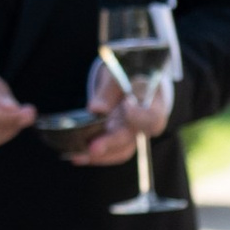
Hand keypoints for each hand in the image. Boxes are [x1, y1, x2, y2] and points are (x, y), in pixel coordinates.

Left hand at [68, 52, 175, 168]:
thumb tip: (96, 109)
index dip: (141, 116)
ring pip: (120, 151)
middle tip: (92, 147)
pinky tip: (77, 156)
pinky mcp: (119, 140)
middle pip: (131, 138)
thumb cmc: (129, 74)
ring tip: (78, 155)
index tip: (127, 105)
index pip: (153, 117)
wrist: (132, 81)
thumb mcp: (120, 72)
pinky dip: (93, 156)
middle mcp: (144, 124)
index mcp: (153, 104)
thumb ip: (110, 89)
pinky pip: (110, 152)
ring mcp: (132, 134)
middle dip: (111, 143)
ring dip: (100, 155)